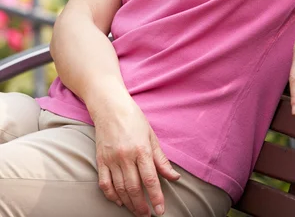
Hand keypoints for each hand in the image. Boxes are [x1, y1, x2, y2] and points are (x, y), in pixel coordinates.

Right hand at [93, 97, 180, 215]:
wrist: (110, 107)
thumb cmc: (134, 119)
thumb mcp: (151, 136)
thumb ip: (161, 159)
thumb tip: (174, 177)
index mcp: (141, 149)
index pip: (150, 179)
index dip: (156, 197)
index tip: (160, 210)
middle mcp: (126, 156)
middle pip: (134, 188)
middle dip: (141, 205)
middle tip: (147, 215)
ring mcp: (111, 159)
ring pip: (120, 189)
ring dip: (129, 203)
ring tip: (136, 211)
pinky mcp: (101, 160)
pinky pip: (105, 183)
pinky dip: (112, 195)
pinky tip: (119, 201)